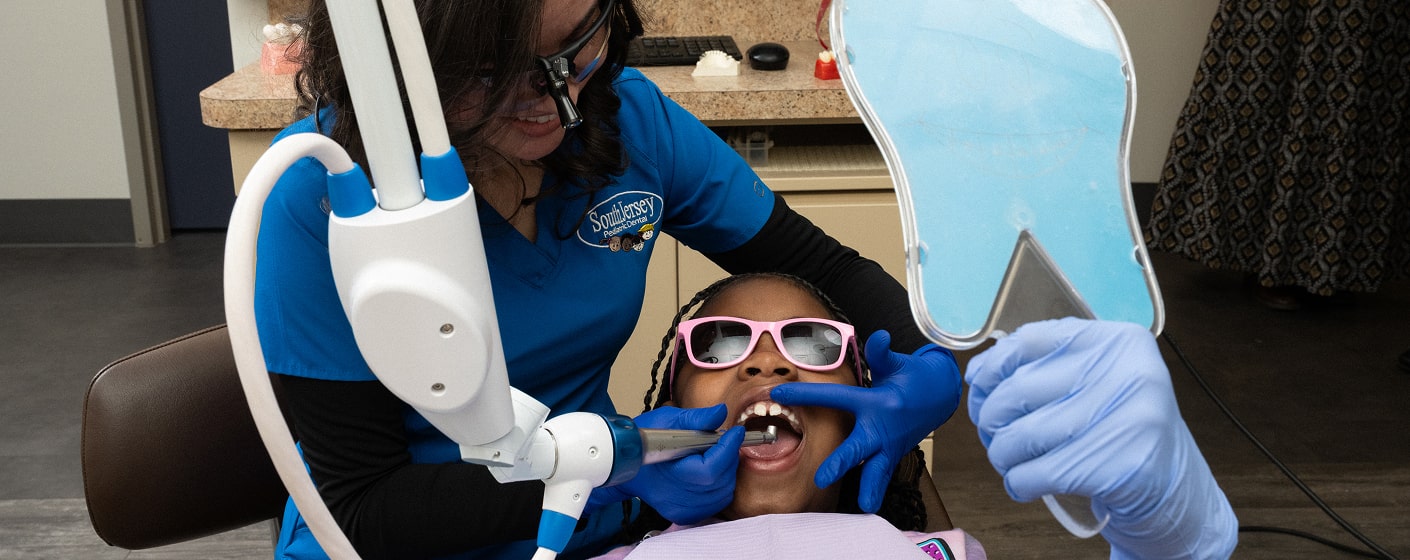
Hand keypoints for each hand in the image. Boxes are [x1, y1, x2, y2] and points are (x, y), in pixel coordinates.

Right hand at [592, 404, 742, 524]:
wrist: (627, 465)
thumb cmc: (645, 440)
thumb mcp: (668, 420)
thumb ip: (696, 418)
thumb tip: (721, 413)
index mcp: (669, 473)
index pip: (709, 469)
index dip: (727, 449)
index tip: (736, 432)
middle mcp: (676, 497)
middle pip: (720, 481)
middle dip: (728, 457)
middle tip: (725, 440)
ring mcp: (682, 509)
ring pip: (723, 493)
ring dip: (727, 471)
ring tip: (718, 454)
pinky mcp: (686, 515)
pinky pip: (717, 502)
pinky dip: (722, 485)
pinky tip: (713, 471)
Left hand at [770, 330, 961, 511]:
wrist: (939, 394)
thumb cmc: (912, 378)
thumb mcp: (897, 363)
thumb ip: (883, 353)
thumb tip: (878, 337)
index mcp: (876, 402)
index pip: (835, 397)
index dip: (806, 395)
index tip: (778, 394)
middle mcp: (882, 427)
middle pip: (859, 447)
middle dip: (841, 463)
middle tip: (821, 478)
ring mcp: (890, 445)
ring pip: (877, 470)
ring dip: (868, 488)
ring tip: (861, 507)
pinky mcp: (894, 455)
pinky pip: (883, 475)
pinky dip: (876, 490)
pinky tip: (867, 508)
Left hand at [966, 318, 1236, 558]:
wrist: (1176, 496)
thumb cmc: (1122, 436)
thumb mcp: (1099, 385)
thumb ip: (1050, 368)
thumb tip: (979, 373)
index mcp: (1119, 342)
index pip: (1030, 340)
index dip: (993, 365)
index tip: (978, 385)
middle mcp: (1129, 373)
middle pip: (1019, 390)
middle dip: (991, 418)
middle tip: (993, 434)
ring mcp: (1129, 421)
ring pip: (1022, 435)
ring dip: (1001, 454)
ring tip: (1008, 461)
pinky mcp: (1121, 469)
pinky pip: (1037, 473)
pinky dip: (1018, 483)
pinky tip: (1025, 484)